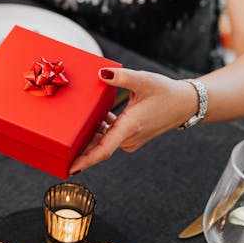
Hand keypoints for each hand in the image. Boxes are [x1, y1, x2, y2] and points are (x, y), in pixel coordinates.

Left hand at [68, 68, 198, 174]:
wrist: (187, 103)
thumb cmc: (166, 92)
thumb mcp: (143, 80)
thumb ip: (121, 77)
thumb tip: (101, 73)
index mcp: (129, 127)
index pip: (104, 150)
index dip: (86, 160)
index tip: (71, 169)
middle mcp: (129, 137)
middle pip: (99, 146)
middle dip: (79, 148)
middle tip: (56, 148)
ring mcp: (130, 139)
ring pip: (104, 141)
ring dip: (88, 137)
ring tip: (66, 132)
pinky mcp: (131, 135)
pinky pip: (110, 136)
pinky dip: (99, 131)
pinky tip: (90, 119)